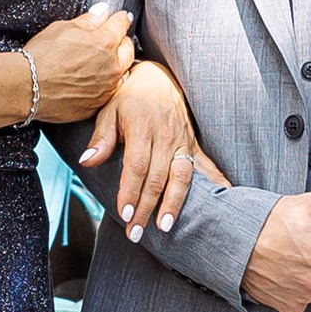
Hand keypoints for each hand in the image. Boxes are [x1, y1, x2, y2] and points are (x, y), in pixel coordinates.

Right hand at [25, 6, 134, 119]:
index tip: (121, 17)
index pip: (121, 25)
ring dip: (114, 65)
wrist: (27, 88)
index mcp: (105, 43)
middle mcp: (111, 67)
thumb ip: (89, 20)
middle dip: (121, 42)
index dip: (120, 18)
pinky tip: (89, 81)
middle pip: (128, 50)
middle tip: (111, 39)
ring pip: (120, 73)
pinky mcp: (96, 105)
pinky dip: (103, 85)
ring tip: (98, 62)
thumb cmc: (42, 56)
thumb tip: (102, 11)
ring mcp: (105, 88)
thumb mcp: (63, 28)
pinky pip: (107, 91)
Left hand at [85, 58, 218, 238]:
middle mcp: (165, 136)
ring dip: (174, 204)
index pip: (137, 166)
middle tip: (135, 233)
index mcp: (142, 127)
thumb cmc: (129, 97)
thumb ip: (101, 138)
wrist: (158, 78)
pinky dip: (216, 183)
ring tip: (165, 227)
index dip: (131, 191)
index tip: (125, 214)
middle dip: (146, 208)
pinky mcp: (192, 145)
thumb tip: (87, 161)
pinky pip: (206, 166)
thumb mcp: (109, 111)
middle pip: (157, 178)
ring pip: (181, 177)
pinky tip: (223, 199)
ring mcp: (182, 142)